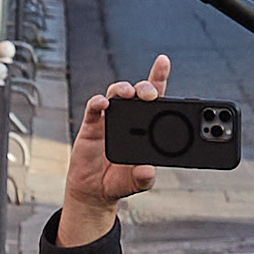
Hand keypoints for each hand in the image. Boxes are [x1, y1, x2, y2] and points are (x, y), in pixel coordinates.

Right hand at [58, 57, 170, 234]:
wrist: (95, 192)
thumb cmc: (119, 181)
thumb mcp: (137, 183)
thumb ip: (145, 178)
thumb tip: (148, 172)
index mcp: (145, 126)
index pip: (154, 98)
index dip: (159, 77)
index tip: (163, 61)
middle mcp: (127, 118)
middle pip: (136, 92)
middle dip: (144, 87)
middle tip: (149, 94)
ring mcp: (108, 120)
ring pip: (115, 94)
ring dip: (122, 89)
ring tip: (128, 93)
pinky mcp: (91, 127)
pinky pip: (93, 109)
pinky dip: (98, 103)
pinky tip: (103, 103)